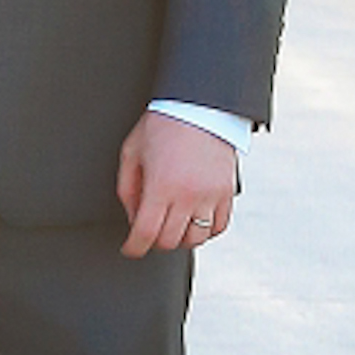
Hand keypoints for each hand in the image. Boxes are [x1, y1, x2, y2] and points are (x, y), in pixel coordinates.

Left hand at [116, 107, 237, 258]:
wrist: (199, 105)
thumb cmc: (163, 124)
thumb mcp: (132, 152)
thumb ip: (127, 189)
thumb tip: (133, 218)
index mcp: (161, 185)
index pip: (145, 233)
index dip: (134, 247)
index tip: (130, 249)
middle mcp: (188, 195)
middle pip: (169, 241)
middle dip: (153, 242)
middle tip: (148, 232)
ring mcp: (211, 195)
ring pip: (195, 240)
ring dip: (179, 239)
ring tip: (170, 226)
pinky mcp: (227, 193)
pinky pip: (218, 227)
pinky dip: (205, 232)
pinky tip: (193, 222)